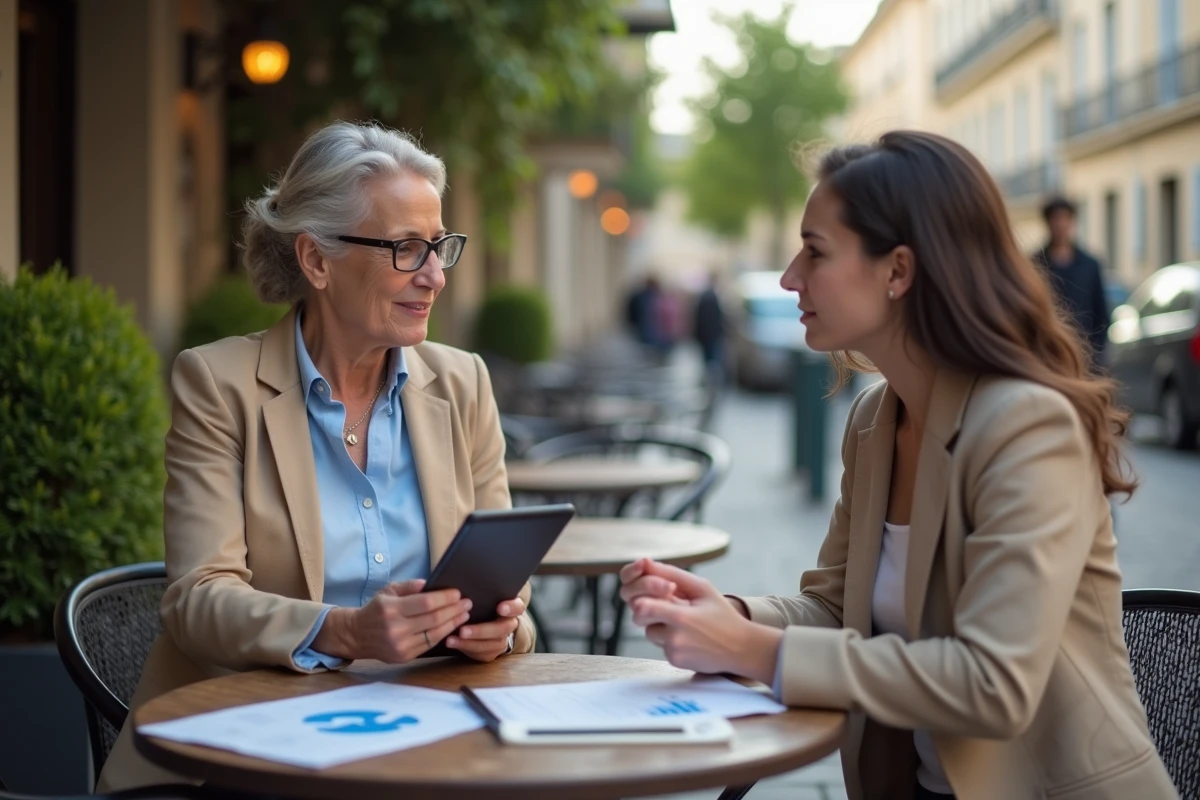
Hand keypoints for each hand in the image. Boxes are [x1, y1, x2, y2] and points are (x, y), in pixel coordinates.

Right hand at [315, 580, 471, 662]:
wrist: (357, 635)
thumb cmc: (376, 609)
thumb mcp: (388, 591)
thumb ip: (410, 586)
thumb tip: (430, 583)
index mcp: (391, 609)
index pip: (426, 603)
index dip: (445, 598)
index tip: (457, 593)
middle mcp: (396, 629)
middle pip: (434, 619)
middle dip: (454, 610)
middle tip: (467, 603)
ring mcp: (400, 645)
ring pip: (435, 634)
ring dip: (453, 623)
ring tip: (464, 614)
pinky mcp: (404, 656)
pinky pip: (430, 644)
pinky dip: (443, 635)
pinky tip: (452, 626)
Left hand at [447, 596, 522, 662]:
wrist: (487, 618)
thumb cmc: (484, 601)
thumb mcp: (486, 593)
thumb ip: (482, 589)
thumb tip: (464, 580)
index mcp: (512, 606)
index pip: (517, 607)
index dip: (510, 608)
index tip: (500, 607)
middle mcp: (510, 624)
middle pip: (502, 629)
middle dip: (481, 631)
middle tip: (463, 630)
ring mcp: (502, 639)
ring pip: (491, 645)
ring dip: (470, 643)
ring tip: (451, 639)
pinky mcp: (493, 652)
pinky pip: (482, 654)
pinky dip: (466, 649)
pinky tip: (453, 643)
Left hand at [621, 560, 781, 682]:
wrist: (741, 648)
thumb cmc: (722, 615)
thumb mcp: (703, 588)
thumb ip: (673, 574)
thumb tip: (645, 562)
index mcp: (681, 616)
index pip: (643, 607)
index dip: (643, 597)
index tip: (650, 593)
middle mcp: (674, 637)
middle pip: (640, 618)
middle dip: (651, 609)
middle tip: (672, 605)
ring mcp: (673, 652)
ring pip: (650, 632)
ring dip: (660, 624)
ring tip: (684, 622)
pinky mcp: (674, 662)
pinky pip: (661, 644)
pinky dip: (669, 638)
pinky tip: (689, 636)